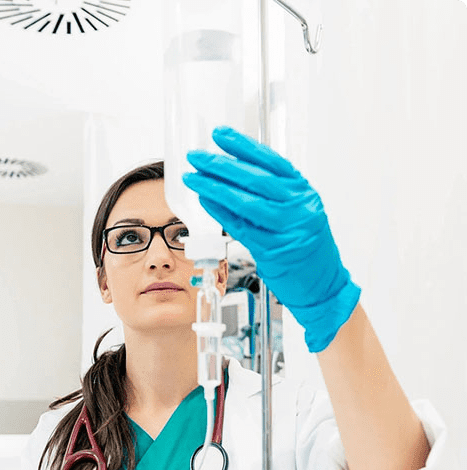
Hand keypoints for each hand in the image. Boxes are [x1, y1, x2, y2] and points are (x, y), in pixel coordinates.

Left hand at [182, 126, 360, 352]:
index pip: (271, 162)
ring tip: (194, 178)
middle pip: (256, 179)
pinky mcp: (274, 251)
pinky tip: (205, 201)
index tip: (219, 135)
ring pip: (246, 203)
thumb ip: (274, 194)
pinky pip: (242, 228)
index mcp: (304, 192)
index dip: (244, 146)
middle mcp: (299, 207)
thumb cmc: (306, 248)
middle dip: (221, 165)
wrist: (324, 285)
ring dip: (215, 188)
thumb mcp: (298, 212)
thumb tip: (234, 174)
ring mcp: (288, 229)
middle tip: (196, 157)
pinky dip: (221, 213)